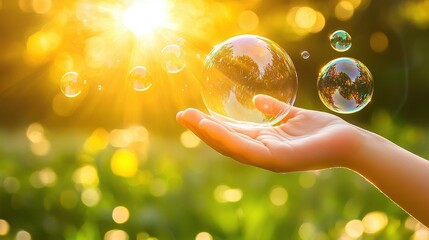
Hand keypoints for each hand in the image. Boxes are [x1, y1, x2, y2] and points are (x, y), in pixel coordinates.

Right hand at [176, 95, 361, 171]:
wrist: (350, 142)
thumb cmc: (323, 130)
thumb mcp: (292, 115)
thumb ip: (274, 110)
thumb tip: (257, 100)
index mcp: (265, 141)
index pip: (233, 133)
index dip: (212, 124)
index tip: (194, 113)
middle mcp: (262, 152)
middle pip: (226, 141)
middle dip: (202, 129)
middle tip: (181, 116)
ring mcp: (267, 158)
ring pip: (230, 146)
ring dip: (208, 133)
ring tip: (189, 119)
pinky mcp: (276, 160)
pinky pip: (245, 148)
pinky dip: (225, 138)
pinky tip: (210, 127)